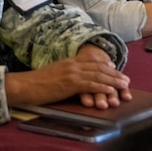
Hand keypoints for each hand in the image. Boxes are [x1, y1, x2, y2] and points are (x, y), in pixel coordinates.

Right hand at [5, 44, 130, 108]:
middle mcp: (74, 64)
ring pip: (98, 75)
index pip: (93, 60)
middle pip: (100, 67)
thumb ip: (68, 71)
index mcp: (71, 60)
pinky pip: (91, 84)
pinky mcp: (71, 83)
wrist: (25, 85)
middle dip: (114, 73)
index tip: (114, 67)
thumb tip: (76, 75)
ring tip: (123, 85)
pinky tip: (110, 90)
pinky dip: (102, 87)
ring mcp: (73, 73)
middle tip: (126, 78)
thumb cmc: (38, 81)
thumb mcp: (56, 71)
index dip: (106, 64)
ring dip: (113, 80)